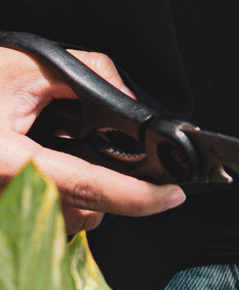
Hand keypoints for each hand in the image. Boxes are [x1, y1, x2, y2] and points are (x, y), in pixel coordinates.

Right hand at [0, 46, 184, 232]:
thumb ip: (85, 73)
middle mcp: (1, 193)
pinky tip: (54, 176)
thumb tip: (126, 96)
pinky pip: (43, 223)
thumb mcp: (24, 65)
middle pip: (82, 214)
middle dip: (110, 193)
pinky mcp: (1, 213)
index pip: (87, 187)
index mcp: (8, 161)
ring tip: (72, 162)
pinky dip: (60, 203)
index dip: (137, 197)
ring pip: (64, 224)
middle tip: (124, 169)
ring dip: (85, 201)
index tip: (170, 195)